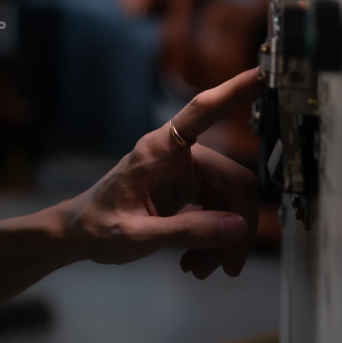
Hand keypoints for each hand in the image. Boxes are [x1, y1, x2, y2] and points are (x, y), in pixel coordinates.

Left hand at [64, 68, 263, 277]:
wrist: (79, 233)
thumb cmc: (96, 226)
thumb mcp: (135, 235)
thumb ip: (185, 232)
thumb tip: (238, 228)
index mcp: (158, 150)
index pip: (202, 112)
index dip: (234, 92)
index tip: (262, 73)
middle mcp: (179, 154)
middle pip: (234, 180)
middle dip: (238, 224)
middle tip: (229, 266)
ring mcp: (187, 171)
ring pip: (232, 201)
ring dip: (225, 239)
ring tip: (201, 269)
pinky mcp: (191, 189)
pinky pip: (221, 211)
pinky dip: (216, 240)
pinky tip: (196, 262)